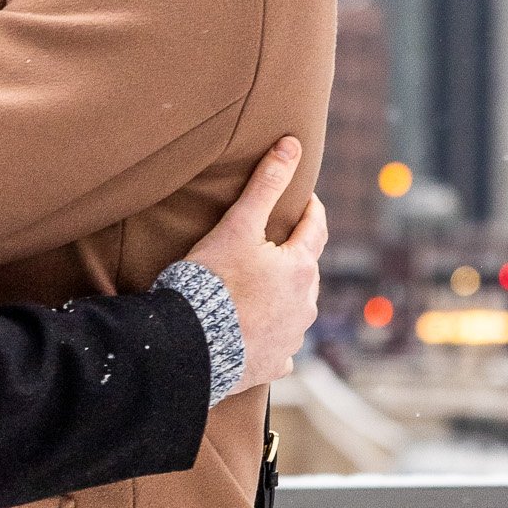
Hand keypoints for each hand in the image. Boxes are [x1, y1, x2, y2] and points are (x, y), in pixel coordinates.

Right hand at [188, 138, 326, 387]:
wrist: (192, 343)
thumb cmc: (213, 280)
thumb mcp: (237, 224)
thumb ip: (266, 184)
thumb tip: (292, 144)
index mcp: (302, 268)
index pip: (316, 228)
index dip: (309, 209)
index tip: (302, 198)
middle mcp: (306, 304)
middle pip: (306, 270)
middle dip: (293, 256)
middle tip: (271, 245)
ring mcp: (292, 337)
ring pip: (296, 309)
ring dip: (283, 297)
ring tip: (259, 290)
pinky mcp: (273, 363)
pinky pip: (280, 347)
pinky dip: (272, 337)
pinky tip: (257, 334)